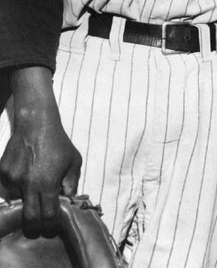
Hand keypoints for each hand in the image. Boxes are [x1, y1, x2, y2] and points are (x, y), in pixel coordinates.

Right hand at [0, 67, 81, 236]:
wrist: (36, 124)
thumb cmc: (58, 142)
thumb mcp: (73, 161)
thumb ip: (72, 183)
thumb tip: (68, 202)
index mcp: (48, 183)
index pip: (49, 215)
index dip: (51, 226)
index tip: (52, 230)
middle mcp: (29, 184)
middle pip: (29, 218)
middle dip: (34, 227)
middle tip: (38, 229)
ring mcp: (13, 180)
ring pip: (18, 203)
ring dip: (25, 203)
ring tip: (34, 191)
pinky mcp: (3, 173)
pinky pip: (9, 189)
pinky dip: (17, 188)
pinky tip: (26, 175)